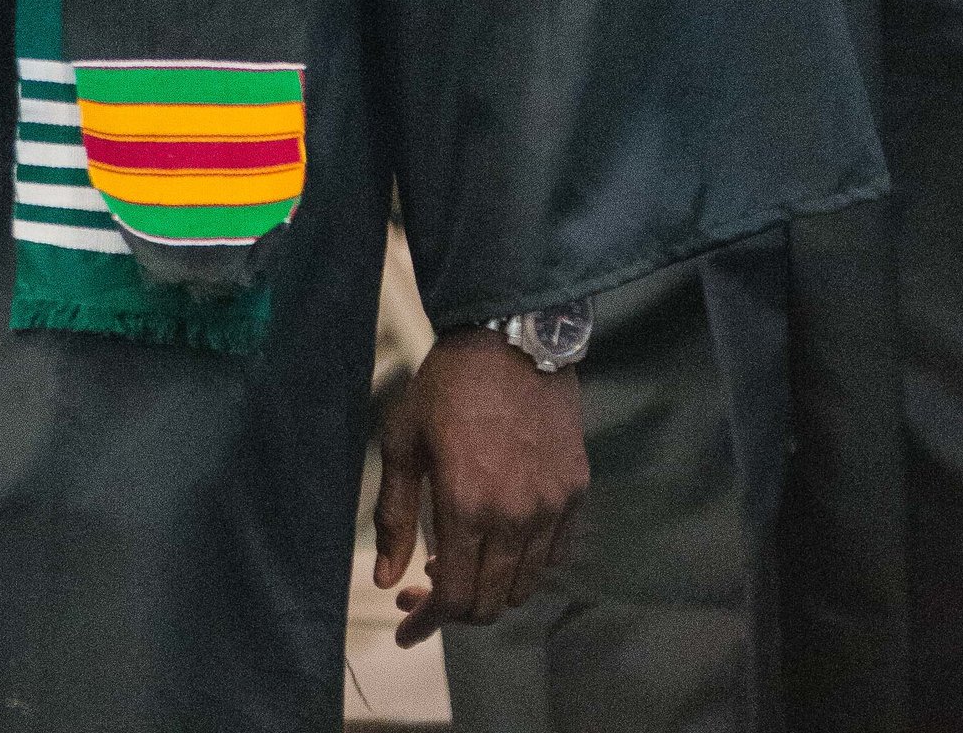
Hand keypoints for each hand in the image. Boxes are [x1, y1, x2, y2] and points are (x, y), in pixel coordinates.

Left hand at [373, 331, 586, 644]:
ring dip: (491, 588)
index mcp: (466, 505)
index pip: (454, 598)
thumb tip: (386, 580)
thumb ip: (395, 514)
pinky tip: (502, 542)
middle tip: (424, 591)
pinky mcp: (575, 492)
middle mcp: (515, 517)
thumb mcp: (403, 439)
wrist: (511, 334)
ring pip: (524, 584)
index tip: (406, 628)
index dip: (428, 622)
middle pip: (491, 602)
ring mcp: (551, 507)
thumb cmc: (447, 384)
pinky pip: (556, 555)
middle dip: (454, 609)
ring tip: (461, 560)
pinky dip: (527, 565)